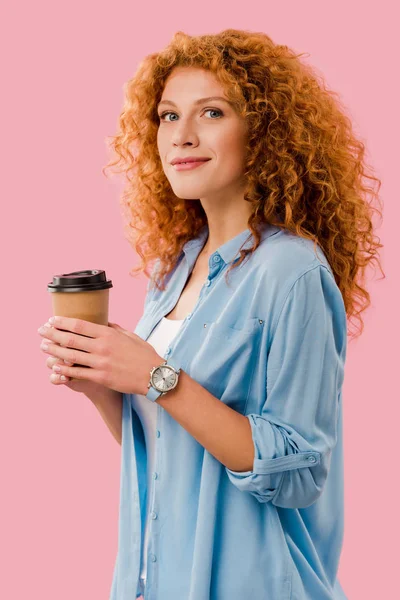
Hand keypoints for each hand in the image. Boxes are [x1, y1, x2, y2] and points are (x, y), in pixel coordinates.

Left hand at [38, 316, 162, 394]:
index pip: (80, 325)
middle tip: (41, 331)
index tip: (52, 320)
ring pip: (71, 355)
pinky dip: (64, 369)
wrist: (154, 375)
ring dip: (54, 350)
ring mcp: (101, 363)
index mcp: (109, 334)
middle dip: (53, 334)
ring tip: (43, 346)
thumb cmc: (144, 354)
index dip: (63, 322)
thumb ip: (114, 329)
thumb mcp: (130, 335)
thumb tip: (104, 323)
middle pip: (71, 338)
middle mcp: (102, 346)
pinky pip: (78, 373)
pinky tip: (54, 366)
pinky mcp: (101, 377)